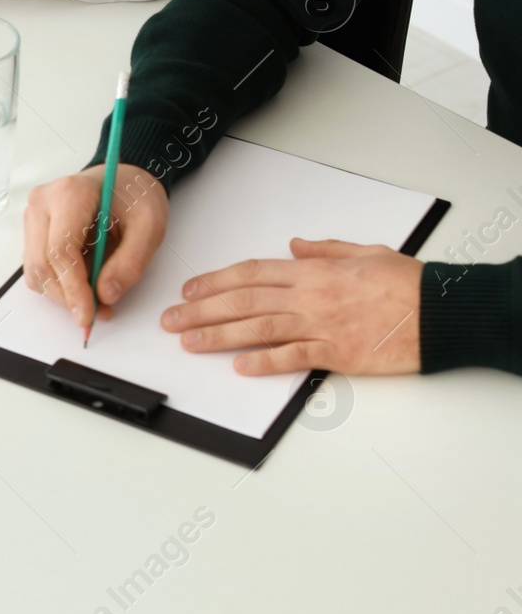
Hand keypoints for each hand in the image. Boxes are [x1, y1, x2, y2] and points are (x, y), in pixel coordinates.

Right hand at [22, 163, 169, 327]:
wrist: (123, 179)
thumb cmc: (135, 195)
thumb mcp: (150, 226)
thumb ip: (131, 262)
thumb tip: (105, 295)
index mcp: (69, 194)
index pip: (60, 251)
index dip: (72, 288)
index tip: (88, 314)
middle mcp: (42, 203)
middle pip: (41, 264)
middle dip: (67, 297)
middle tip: (96, 314)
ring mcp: (33, 216)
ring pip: (35, 271)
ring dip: (62, 294)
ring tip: (94, 301)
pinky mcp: (33, 230)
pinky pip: (37, 267)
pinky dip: (58, 285)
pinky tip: (82, 285)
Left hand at [161, 238, 422, 375]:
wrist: (441, 311)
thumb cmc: (408, 283)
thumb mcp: (364, 252)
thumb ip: (324, 249)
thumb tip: (294, 247)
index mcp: (313, 270)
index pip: (251, 273)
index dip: (214, 282)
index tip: (189, 290)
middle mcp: (310, 296)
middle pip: (243, 300)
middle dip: (201, 310)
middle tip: (171, 319)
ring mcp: (321, 325)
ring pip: (258, 327)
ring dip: (218, 335)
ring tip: (189, 341)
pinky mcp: (337, 353)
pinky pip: (293, 356)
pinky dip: (265, 362)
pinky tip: (239, 366)